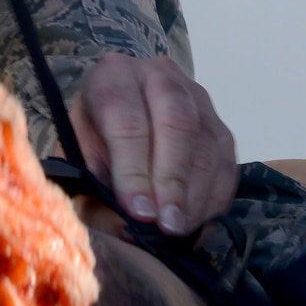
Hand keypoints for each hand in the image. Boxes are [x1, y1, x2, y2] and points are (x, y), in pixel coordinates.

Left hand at [71, 53, 237, 236]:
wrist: (118, 114)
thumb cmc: (94, 136)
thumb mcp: (78, 156)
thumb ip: (93, 188)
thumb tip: (124, 226)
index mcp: (114, 75)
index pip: (127, 120)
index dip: (134, 170)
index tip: (138, 212)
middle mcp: (160, 76)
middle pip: (177, 124)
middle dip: (173, 181)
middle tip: (166, 225)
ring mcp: (196, 96)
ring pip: (207, 145)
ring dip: (196, 195)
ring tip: (179, 230)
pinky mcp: (218, 123)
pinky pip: (227, 161)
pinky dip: (215, 198)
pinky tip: (197, 223)